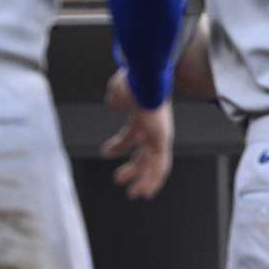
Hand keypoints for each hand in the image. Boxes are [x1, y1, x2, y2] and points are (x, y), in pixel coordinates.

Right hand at [100, 69, 173, 198]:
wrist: (145, 74)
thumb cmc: (132, 79)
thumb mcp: (120, 90)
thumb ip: (116, 98)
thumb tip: (113, 103)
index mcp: (142, 115)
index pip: (132, 135)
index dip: (120, 145)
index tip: (105, 151)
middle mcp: (154, 126)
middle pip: (145, 152)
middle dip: (134, 168)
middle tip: (120, 179)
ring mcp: (160, 133)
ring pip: (154, 163)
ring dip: (143, 179)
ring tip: (133, 193)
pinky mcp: (163, 138)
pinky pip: (161, 164)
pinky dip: (154, 179)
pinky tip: (146, 192)